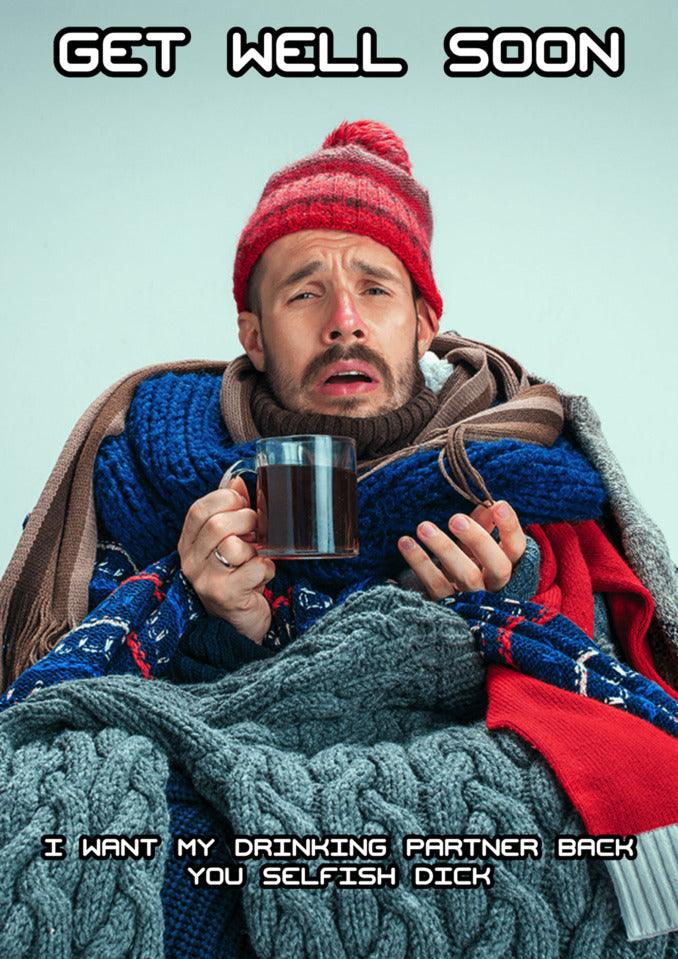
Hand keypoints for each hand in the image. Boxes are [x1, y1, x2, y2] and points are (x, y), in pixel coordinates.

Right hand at [177, 476, 275, 643]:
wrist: (240, 626)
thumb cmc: (237, 578)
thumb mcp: (229, 543)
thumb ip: (231, 511)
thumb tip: (237, 482)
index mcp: (188, 544)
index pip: (198, 510)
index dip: (225, 500)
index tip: (242, 505)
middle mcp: (190, 562)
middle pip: (219, 525)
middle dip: (248, 522)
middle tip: (257, 533)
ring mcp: (205, 580)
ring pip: (235, 546)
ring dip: (256, 548)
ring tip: (256, 558)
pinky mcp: (225, 596)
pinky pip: (255, 568)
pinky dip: (267, 568)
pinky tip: (263, 577)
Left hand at [397, 500, 525, 599]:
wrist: (445, 620)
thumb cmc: (467, 572)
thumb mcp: (476, 551)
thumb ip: (483, 528)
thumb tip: (485, 505)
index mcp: (508, 570)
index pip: (517, 548)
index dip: (510, 528)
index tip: (498, 505)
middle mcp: (495, 588)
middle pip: (497, 566)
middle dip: (478, 540)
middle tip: (455, 519)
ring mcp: (472, 601)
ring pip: (466, 576)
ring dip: (444, 548)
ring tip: (423, 527)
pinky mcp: (448, 608)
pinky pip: (435, 585)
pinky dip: (419, 562)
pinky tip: (405, 542)